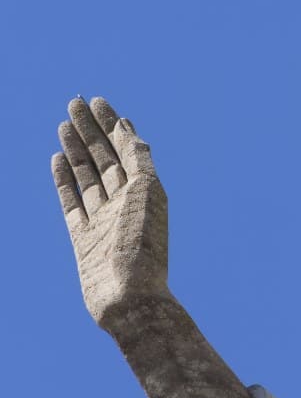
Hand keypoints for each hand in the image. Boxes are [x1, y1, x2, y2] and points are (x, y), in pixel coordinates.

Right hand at [52, 97, 168, 330]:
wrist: (128, 296)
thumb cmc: (142, 246)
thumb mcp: (146, 193)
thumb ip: (138, 160)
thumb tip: (128, 127)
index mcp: (146, 190)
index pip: (126, 148)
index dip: (112, 124)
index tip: (99, 101)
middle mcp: (125, 202)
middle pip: (105, 157)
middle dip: (91, 129)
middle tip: (75, 101)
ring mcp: (103, 219)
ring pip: (87, 175)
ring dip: (77, 148)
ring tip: (65, 122)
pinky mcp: (83, 238)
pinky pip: (72, 202)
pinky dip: (65, 179)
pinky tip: (58, 157)